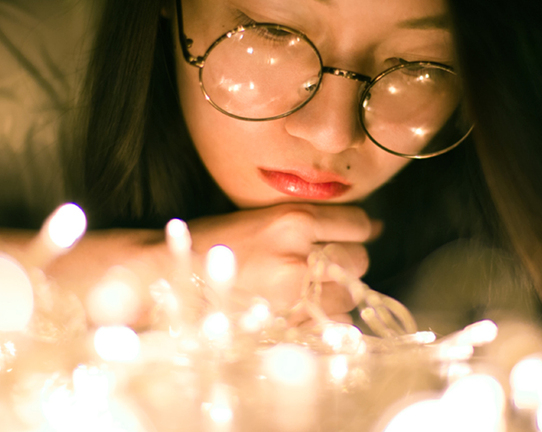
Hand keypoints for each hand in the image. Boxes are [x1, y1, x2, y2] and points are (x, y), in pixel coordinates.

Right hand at [187, 204, 379, 318]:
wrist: (171, 277)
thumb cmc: (214, 243)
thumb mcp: (260, 216)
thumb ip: (308, 222)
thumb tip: (370, 227)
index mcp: (292, 219)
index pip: (357, 223)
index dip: (355, 231)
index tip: (347, 236)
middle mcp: (299, 256)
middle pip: (359, 260)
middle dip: (346, 263)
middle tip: (321, 265)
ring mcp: (295, 295)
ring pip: (350, 294)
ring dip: (336, 293)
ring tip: (307, 289)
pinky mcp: (288, 326)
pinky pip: (332, 323)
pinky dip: (325, 319)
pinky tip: (300, 309)